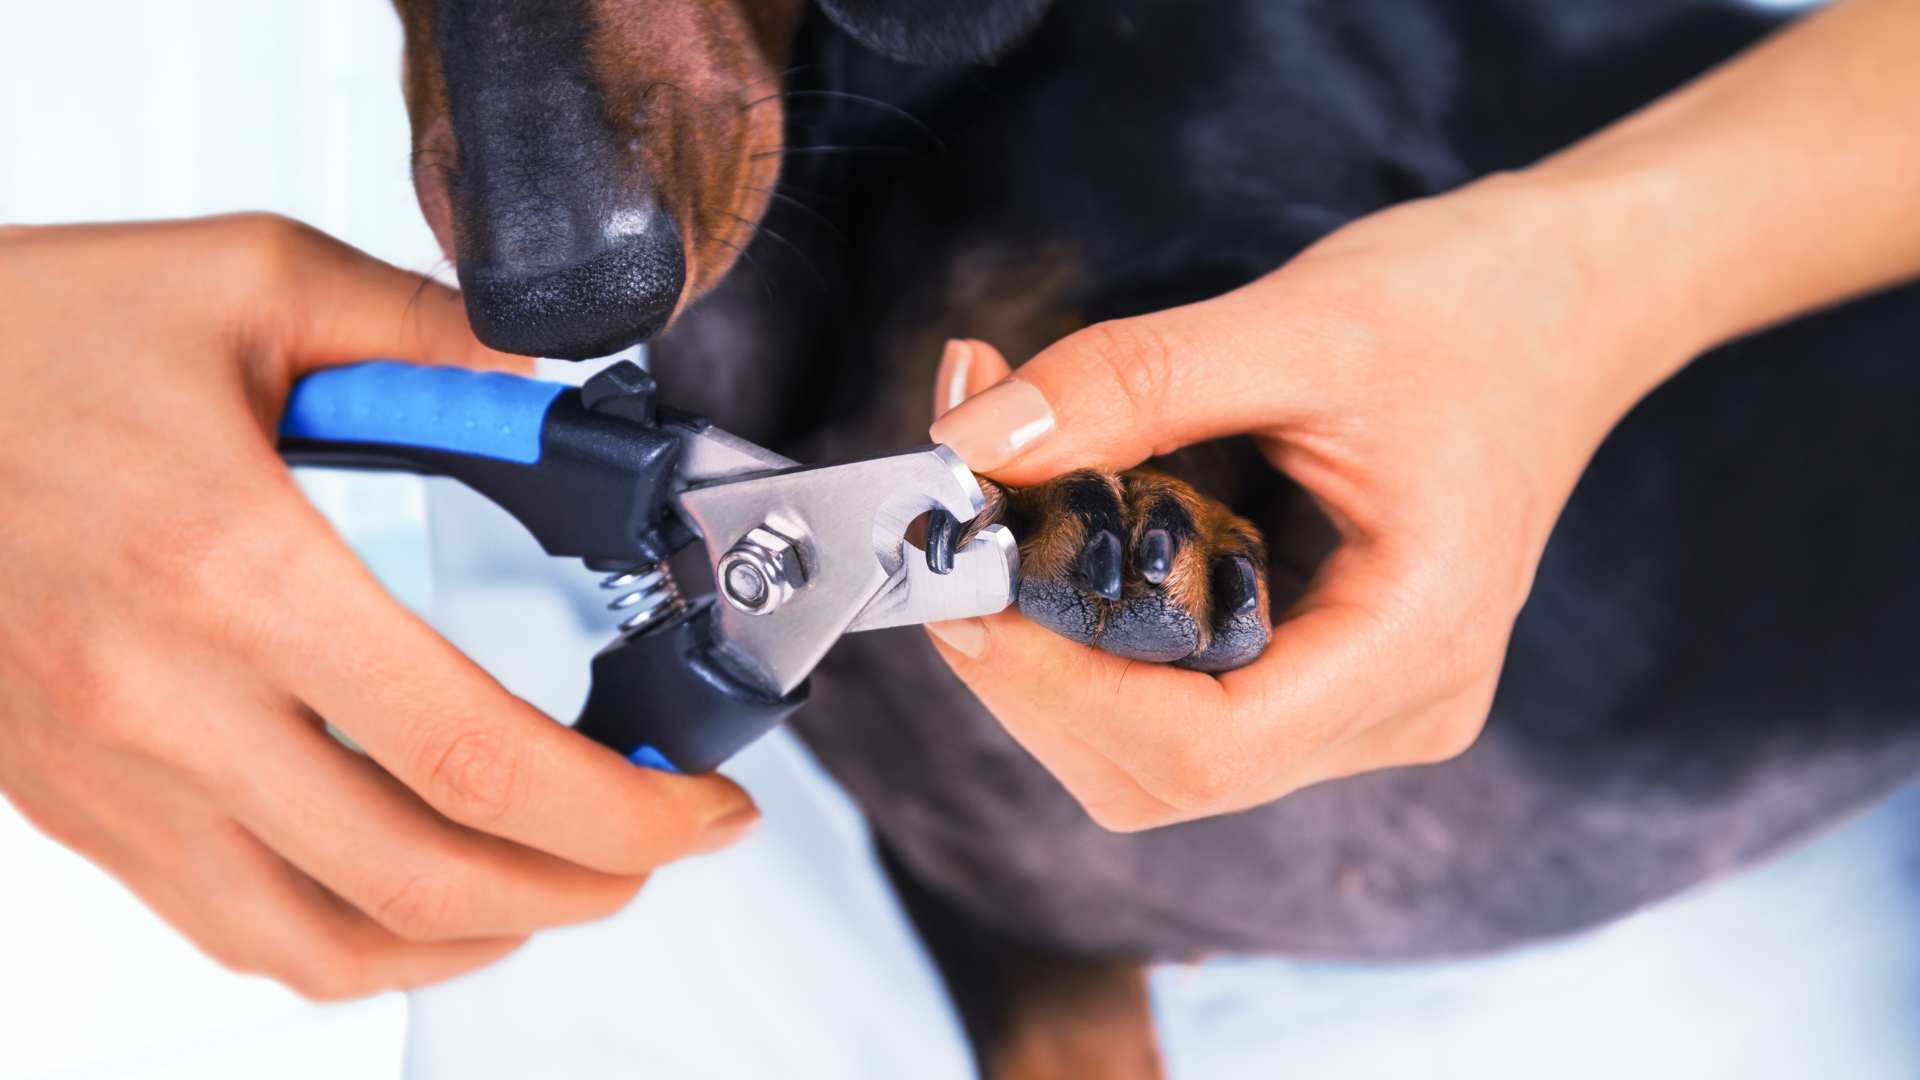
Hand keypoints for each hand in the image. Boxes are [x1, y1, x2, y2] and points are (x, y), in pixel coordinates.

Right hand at [0, 217, 757, 998]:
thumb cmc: (22, 334)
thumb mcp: (251, 279)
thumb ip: (428, 332)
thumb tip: (550, 386)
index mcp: (233, 568)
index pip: (472, 752)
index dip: (620, 810)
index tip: (701, 806)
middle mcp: (164, 701)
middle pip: (422, 876)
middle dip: (584, 884)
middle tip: (660, 843)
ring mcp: (110, 775)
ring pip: (324, 942)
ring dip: (478, 934)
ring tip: (564, 882)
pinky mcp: (71, 802)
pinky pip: (231, 928)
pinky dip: (355, 942)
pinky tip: (419, 895)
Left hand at [923, 175, 1702, 829]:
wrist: (1573, 301)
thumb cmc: (1476, 304)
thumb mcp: (1301, 321)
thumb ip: (1131, 382)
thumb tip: (972, 441)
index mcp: (1418, 643)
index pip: (1205, 749)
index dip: (1057, 691)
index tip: (966, 591)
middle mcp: (1396, 708)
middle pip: (1160, 771)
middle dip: (1035, 673)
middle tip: (965, 537)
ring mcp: (1363, 703)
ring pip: (1155, 750)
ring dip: (1053, 652)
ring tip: (1011, 513)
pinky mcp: (1326, 672)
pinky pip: (1180, 698)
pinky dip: (1097, 635)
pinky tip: (1071, 535)